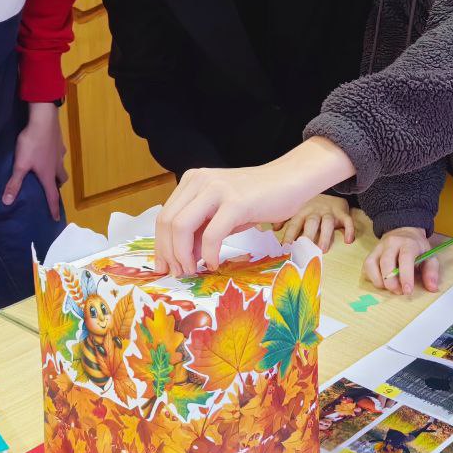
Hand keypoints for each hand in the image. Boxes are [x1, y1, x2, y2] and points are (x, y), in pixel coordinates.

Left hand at [5, 102, 66, 219]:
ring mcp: (60, 153)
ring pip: (62, 167)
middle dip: (57, 186)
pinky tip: (49, 152)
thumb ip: (15, 182)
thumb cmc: (32, 144)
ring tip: (49, 171)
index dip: (53, 208)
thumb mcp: (20, 164)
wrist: (44, 120)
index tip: (56, 218)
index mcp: (48, 174)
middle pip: (61, 180)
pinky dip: (55, 157)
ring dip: (57, 172)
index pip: (52, 195)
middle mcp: (56, 165)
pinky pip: (59, 154)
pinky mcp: (59, 142)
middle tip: (50, 188)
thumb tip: (7, 202)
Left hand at [156, 137, 355, 275]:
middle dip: (169, 254)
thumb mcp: (222, 213)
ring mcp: (217, 189)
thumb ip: (201, 229)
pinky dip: (208, 254)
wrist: (291, 180)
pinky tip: (213, 263)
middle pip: (168, 223)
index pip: (164, 216)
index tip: (166, 267)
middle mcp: (199, 180)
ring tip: (194, 270)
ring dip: (183, 256)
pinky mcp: (235, 202)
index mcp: (192, 180)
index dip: (161, 245)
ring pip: (182, 227)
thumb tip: (183, 258)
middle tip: (180, 273)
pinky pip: (211, 234)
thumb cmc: (258, 198)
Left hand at [279, 193, 354, 251]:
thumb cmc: (310, 207)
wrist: (331, 193)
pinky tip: (349, 241)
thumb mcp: (297, 210)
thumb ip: (285, 219)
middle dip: (308, 236)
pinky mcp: (342, 213)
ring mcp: (329, 212)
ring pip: (328, 222)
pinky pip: (347, 220)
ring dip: (325, 236)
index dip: (289, 235)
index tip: (285, 248)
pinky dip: (349, 230)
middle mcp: (315, 211)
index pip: (294, 224)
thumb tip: (274, 228)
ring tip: (323, 250)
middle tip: (304, 250)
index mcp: (302, 211)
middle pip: (311, 222)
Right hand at [364, 226, 438, 295]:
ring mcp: (379, 247)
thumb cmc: (417, 248)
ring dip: (380, 281)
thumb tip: (432, 288)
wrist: (404, 230)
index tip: (407, 291)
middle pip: (386, 263)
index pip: (405, 258)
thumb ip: (432, 271)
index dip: (405, 276)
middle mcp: (391, 243)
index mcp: (408, 243)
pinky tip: (381, 282)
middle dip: (391, 282)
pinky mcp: (371, 253)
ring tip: (390, 288)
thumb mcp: (429, 256)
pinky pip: (366, 267)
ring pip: (372, 265)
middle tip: (399, 291)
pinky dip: (372, 278)